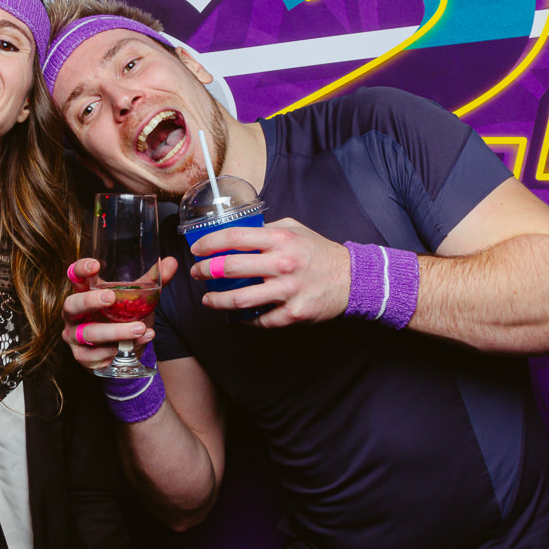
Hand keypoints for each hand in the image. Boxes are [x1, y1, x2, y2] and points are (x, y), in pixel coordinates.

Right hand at [63, 256, 179, 371]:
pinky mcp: (82, 357)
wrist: (120, 352)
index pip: (75, 276)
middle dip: (90, 301)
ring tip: (140, 328)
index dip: (81, 269)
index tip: (95, 266)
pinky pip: (98, 354)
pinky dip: (120, 349)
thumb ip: (151, 282)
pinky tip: (137, 343)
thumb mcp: (136, 298)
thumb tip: (172, 262)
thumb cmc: (121, 317)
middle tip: (110, 297)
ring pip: (90, 333)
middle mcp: (74, 314)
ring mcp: (75, 336)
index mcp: (84, 292)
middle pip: (72, 304)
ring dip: (116, 331)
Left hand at [187, 217, 350, 326]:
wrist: (351, 279)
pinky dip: (242, 319)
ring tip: (207, 299)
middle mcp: (283, 264)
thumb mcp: (295, 230)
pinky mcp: (292, 314)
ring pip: (239, 299)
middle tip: (197, 273)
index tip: (196, 249)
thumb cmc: (320, 252)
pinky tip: (233, 316)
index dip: (209, 243)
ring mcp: (287, 291)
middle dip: (206, 271)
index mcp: (281, 240)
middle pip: (231, 268)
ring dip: (216, 300)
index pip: (235, 237)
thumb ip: (267, 229)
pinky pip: (259, 319)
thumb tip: (238, 232)